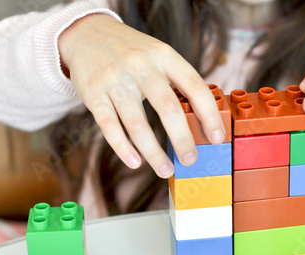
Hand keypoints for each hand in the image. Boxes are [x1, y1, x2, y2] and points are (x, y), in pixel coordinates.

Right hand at [58, 14, 225, 177]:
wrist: (87, 33)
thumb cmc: (133, 53)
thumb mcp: (159, 56)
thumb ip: (179, 82)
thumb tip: (203, 121)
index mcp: (164, 56)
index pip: (194, 86)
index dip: (209, 114)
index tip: (217, 138)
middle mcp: (141, 66)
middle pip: (167, 107)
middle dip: (183, 139)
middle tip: (191, 160)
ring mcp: (115, 80)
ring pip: (137, 124)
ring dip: (154, 153)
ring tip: (166, 170)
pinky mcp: (93, 93)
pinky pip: (110, 126)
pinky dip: (123, 148)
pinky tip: (135, 163)